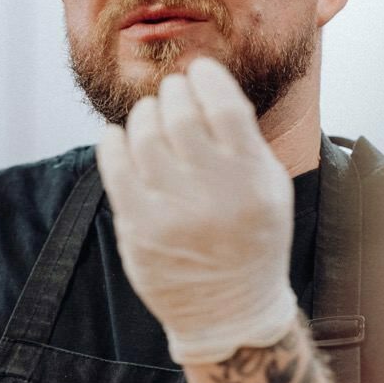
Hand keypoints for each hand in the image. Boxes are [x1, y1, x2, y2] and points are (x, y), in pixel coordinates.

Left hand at [96, 58, 299, 364]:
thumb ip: (244, 140)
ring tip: (151, 115)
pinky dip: (113, 141)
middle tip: (173, 92)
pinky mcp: (137, 226)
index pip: (224, 106)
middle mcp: (212, 191)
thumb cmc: (252, 240)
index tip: (199, 71)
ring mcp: (170, 209)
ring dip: (145, 113)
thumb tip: (206, 86)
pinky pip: (114, 165)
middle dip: (174, 92)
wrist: (229, 311)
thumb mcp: (270, 189)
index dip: (207, 77)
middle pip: (180, 113)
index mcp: (251, 178)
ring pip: (144, 133)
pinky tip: (119, 136)